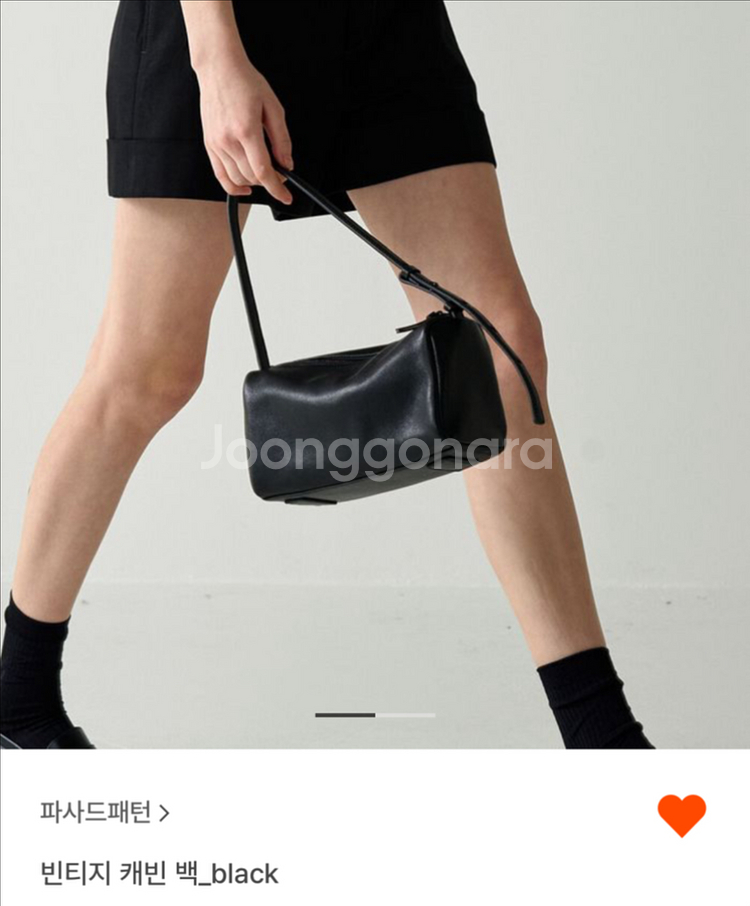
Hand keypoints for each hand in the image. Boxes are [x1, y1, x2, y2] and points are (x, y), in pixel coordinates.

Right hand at [195, 49, 292, 201]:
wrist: (219, 68)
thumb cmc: (245, 82)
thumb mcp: (273, 107)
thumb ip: (282, 139)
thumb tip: (287, 164)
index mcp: (246, 130)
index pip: (262, 170)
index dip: (276, 188)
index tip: (286, 196)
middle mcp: (228, 139)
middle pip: (251, 177)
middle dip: (269, 181)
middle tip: (280, 173)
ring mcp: (216, 143)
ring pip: (237, 178)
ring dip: (254, 183)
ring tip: (264, 174)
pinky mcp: (209, 144)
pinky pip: (220, 174)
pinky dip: (233, 186)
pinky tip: (245, 187)